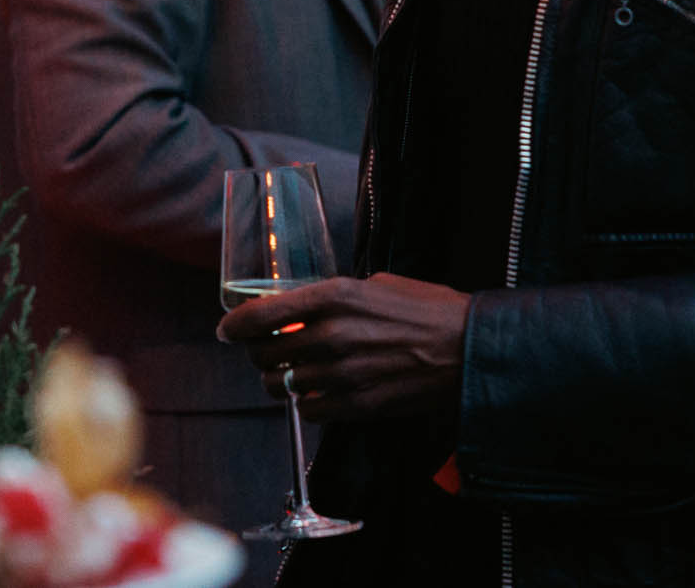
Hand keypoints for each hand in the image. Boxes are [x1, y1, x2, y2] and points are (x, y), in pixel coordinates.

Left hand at [214, 273, 470, 423]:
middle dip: (256, 354)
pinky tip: (318, 391)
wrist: (467, 350)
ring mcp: (343, 374)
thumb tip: (306, 304)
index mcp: (335, 296)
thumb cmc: (428, 311)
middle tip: (263, 352)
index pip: (261, 314)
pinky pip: (308, 410)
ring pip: (281, 386)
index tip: (228, 330)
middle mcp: (332, 335)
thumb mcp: (377, 284)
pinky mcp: (356, 405)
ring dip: (278, 381)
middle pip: (264, 354)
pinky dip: (306, 402)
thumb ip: (336, 295)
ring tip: (288, 374)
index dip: (235, 326)